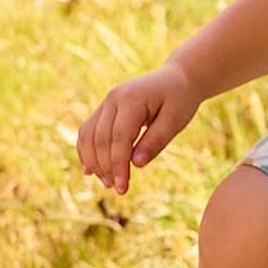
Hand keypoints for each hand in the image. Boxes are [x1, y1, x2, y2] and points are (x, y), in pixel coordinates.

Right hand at [77, 62, 202, 193]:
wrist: (177, 78)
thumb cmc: (180, 99)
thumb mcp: (176, 120)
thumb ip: (156, 140)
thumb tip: (135, 164)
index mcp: (131, 99)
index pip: (119, 138)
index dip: (118, 165)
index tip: (123, 188)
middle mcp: (113, 98)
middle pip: (101, 139)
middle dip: (107, 167)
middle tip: (118, 190)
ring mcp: (106, 102)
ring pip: (89, 135)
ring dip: (94, 161)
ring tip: (107, 183)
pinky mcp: (105, 108)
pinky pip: (88, 130)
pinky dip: (86, 150)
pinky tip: (90, 170)